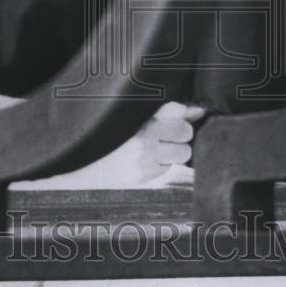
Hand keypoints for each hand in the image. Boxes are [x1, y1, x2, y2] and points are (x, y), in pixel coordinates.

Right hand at [10, 101, 208, 189]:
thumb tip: (197, 109)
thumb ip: (165, 113)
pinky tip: (151, 163)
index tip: (179, 117)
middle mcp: (142, 139)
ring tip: (160, 152)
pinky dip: (166, 165)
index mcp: (138, 119)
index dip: (182, 113)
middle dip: (181, 134)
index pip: (176, 109)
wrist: (89, 170)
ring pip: (184, 152)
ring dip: (177, 152)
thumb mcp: (135, 121)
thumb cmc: (113, 142)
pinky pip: (171, 167)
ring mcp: (145, 160)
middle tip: (167, 137)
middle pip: (185, 131)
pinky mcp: (146, 176)